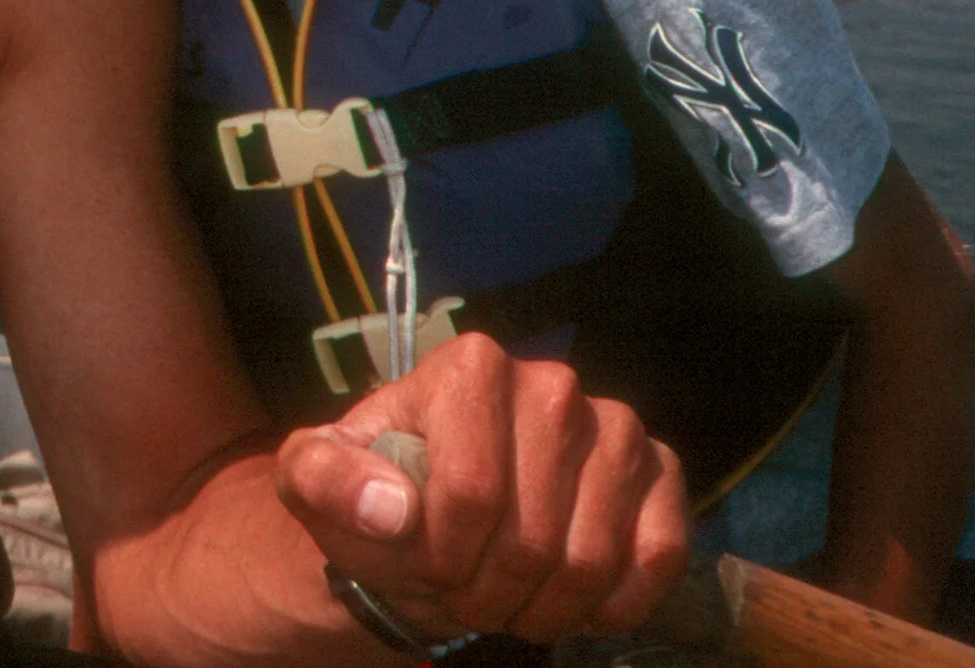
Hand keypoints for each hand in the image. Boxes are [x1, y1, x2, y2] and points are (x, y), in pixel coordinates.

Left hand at [275, 334, 689, 645]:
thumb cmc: (377, 495)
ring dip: (543, 608)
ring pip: (591, 556)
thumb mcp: (314, 480)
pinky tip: (572, 604)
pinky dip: (612, 604)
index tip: (421, 563)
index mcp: (469, 367)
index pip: (471, 490)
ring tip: (507, 602)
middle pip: (531, 534)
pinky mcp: (660, 472)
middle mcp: (551, 382)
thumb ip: (327, 481)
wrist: (433, 525)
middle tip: (463, 595)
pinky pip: (658, 556)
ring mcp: (615, 426)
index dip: (443, 552)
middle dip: (488, 590)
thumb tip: (390, 509)